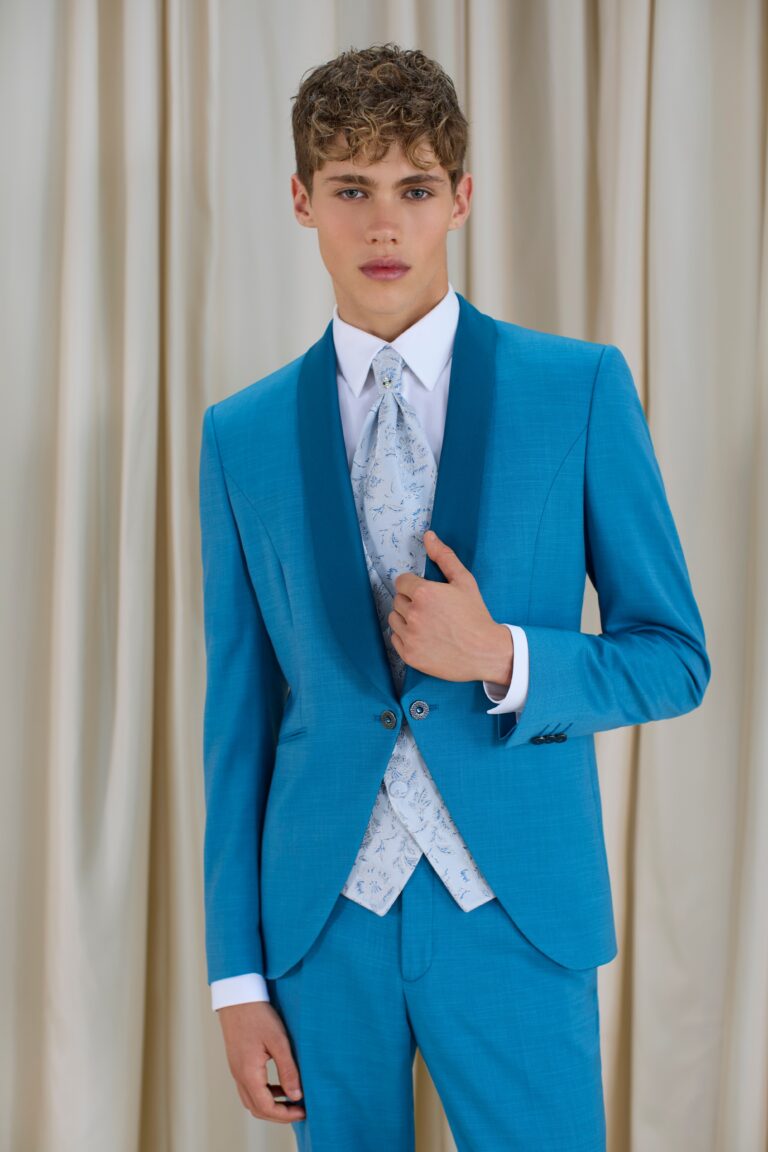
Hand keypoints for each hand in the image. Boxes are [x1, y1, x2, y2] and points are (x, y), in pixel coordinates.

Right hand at [217, 1001, 305, 1123]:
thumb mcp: (278, 1041)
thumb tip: (297, 1095)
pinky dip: (265, 1093)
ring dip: (271, 1105)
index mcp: (248, 1073)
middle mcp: (239, 1076)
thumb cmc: (258, 1015)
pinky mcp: (237, 1062)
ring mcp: (236, 1070)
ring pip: (252, 1100)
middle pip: (257, 1109)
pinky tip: (279, 1085)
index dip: (285, 1114)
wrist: (237, 997)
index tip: (304, 1111)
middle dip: (279, 1115)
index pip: (266, 1108)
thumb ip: (288, 1070)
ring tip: (292, 1099)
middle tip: (300, 1110)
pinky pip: (250, 1088)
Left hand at [388, 529, 512, 683]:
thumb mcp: (464, 581)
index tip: (428, 595)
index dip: (414, 586)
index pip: (402, 582)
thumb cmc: (476, 615)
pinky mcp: (409, 655)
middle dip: (411, 602)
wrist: (485, 652)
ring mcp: (410, 636)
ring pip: (394, 618)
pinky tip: (424, 637)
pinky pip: (395, 638)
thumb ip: (444, 557)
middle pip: (398, 600)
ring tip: (428, 623)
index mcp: (424, 593)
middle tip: (433, 610)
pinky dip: (406, 637)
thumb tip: (428, 536)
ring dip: (405, 618)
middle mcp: (413, 614)